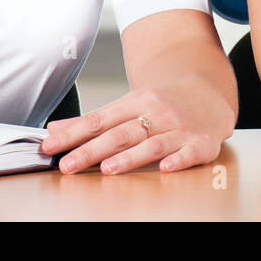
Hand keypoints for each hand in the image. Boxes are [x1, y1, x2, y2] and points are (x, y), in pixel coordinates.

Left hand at [39, 81, 232, 174]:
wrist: (210, 92)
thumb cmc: (163, 103)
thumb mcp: (129, 104)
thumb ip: (94, 120)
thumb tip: (54, 130)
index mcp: (136, 102)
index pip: (99, 119)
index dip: (73, 134)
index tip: (50, 146)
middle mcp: (157, 113)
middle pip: (121, 133)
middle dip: (92, 150)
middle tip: (68, 165)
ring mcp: (180, 128)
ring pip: (152, 143)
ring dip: (130, 157)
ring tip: (108, 168)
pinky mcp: (201, 143)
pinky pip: (190, 152)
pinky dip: (178, 160)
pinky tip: (166, 168)